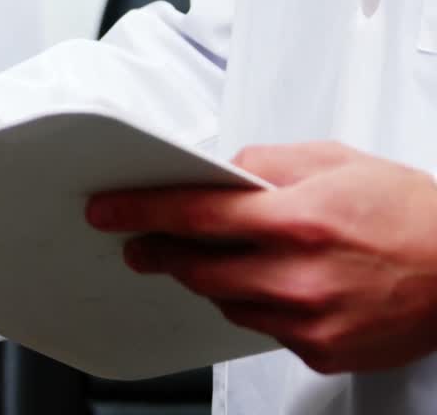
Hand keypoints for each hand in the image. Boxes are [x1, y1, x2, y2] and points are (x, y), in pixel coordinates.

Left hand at [87, 142, 436, 372]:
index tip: (107, 211)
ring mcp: (306, 318)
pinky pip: (260, 328)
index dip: (139, 210)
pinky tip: (278, 284)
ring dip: (212, 277)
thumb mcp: (334, 161)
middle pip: (195, 265)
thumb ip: (265, 163)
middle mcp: (296, 273)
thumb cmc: (409, 213)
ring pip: (223, 299)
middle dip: (160, 251)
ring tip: (231, 256)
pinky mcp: (318, 351)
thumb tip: (216, 171)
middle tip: (143, 242)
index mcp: (296, 218)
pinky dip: (256, 304)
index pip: (192, 212)